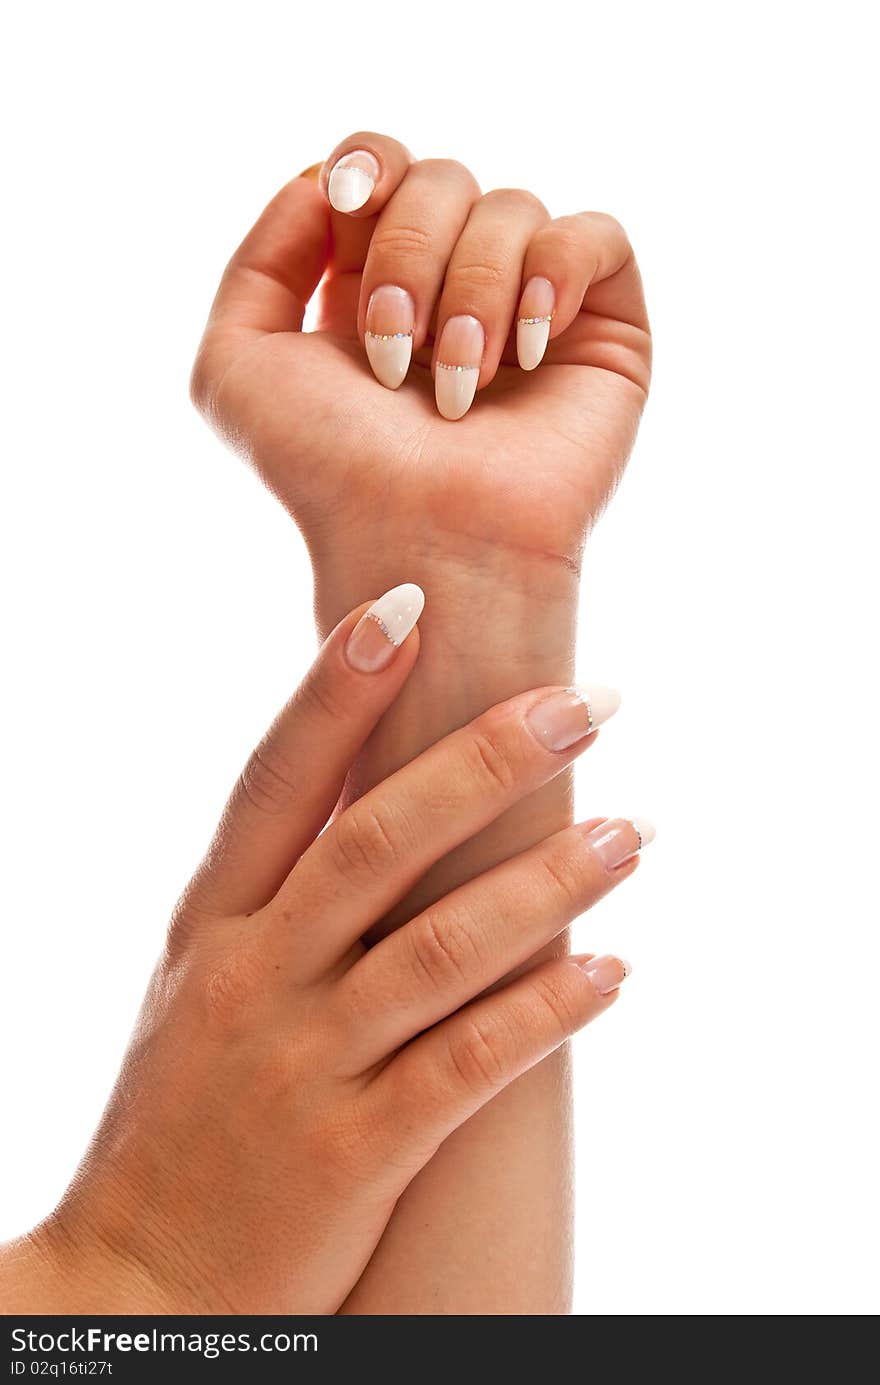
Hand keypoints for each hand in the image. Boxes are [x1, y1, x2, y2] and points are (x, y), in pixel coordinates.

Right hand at [1, 588, 643, 1314]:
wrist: (139, 1281)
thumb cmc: (187, 1112)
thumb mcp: (207, 980)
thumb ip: (279, 892)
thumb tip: (380, 787)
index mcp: (212, 922)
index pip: (276, 780)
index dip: (339, 688)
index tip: (409, 602)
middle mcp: (253, 977)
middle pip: (377, 840)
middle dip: (487, 762)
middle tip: (587, 700)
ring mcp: (302, 1067)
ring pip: (441, 950)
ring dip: (549, 884)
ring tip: (634, 833)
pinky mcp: (355, 1154)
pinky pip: (468, 1067)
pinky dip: (547, 1014)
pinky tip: (614, 972)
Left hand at [191, 131, 649, 573]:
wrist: (424, 542)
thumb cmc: (331, 472)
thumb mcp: (236, 362)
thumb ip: (258, 258)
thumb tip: (325, 180)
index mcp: (373, 288)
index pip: (379, 168)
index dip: (365, 164)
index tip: (347, 202)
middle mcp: (452, 290)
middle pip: (439, 177)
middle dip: (408, 254)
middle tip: (395, 357)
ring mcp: (529, 308)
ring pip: (510, 207)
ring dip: (472, 293)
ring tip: (460, 389)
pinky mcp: (602, 330)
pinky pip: (595, 234)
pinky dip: (556, 273)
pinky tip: (527, 350)